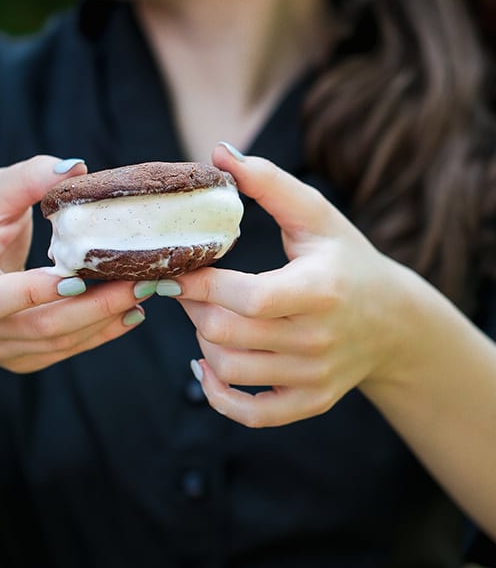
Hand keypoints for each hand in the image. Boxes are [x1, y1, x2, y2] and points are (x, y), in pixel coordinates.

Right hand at [0, 155, 149, 372]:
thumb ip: (29, 178)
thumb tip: (76, 167)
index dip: (33, 293)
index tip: (79, 277)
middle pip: (39, 326)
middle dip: (95, 306)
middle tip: (139, 282)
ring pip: (59, 343)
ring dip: (105, 320)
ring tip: (142, 293)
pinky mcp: (23, 359)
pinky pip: (65, 352)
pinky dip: (101, 333)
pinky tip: (129, 312)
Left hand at [171, 143, 403, 426]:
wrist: (392, 321)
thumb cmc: (347, 260)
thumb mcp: (316, 216)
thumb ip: (269, 183)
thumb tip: (219, 153)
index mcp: (321, 289)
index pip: (247, 297)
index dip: (200, 284)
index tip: (175, 268)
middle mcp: (319, 339)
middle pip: (226, 334)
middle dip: (193, 309)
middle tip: (189, 290)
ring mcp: (314, 376)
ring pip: (229, 369)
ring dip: (202, 343)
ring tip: (206, 318)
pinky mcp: (309, 402)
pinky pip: (250, 414)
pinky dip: (218, 395)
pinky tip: (207, 367)